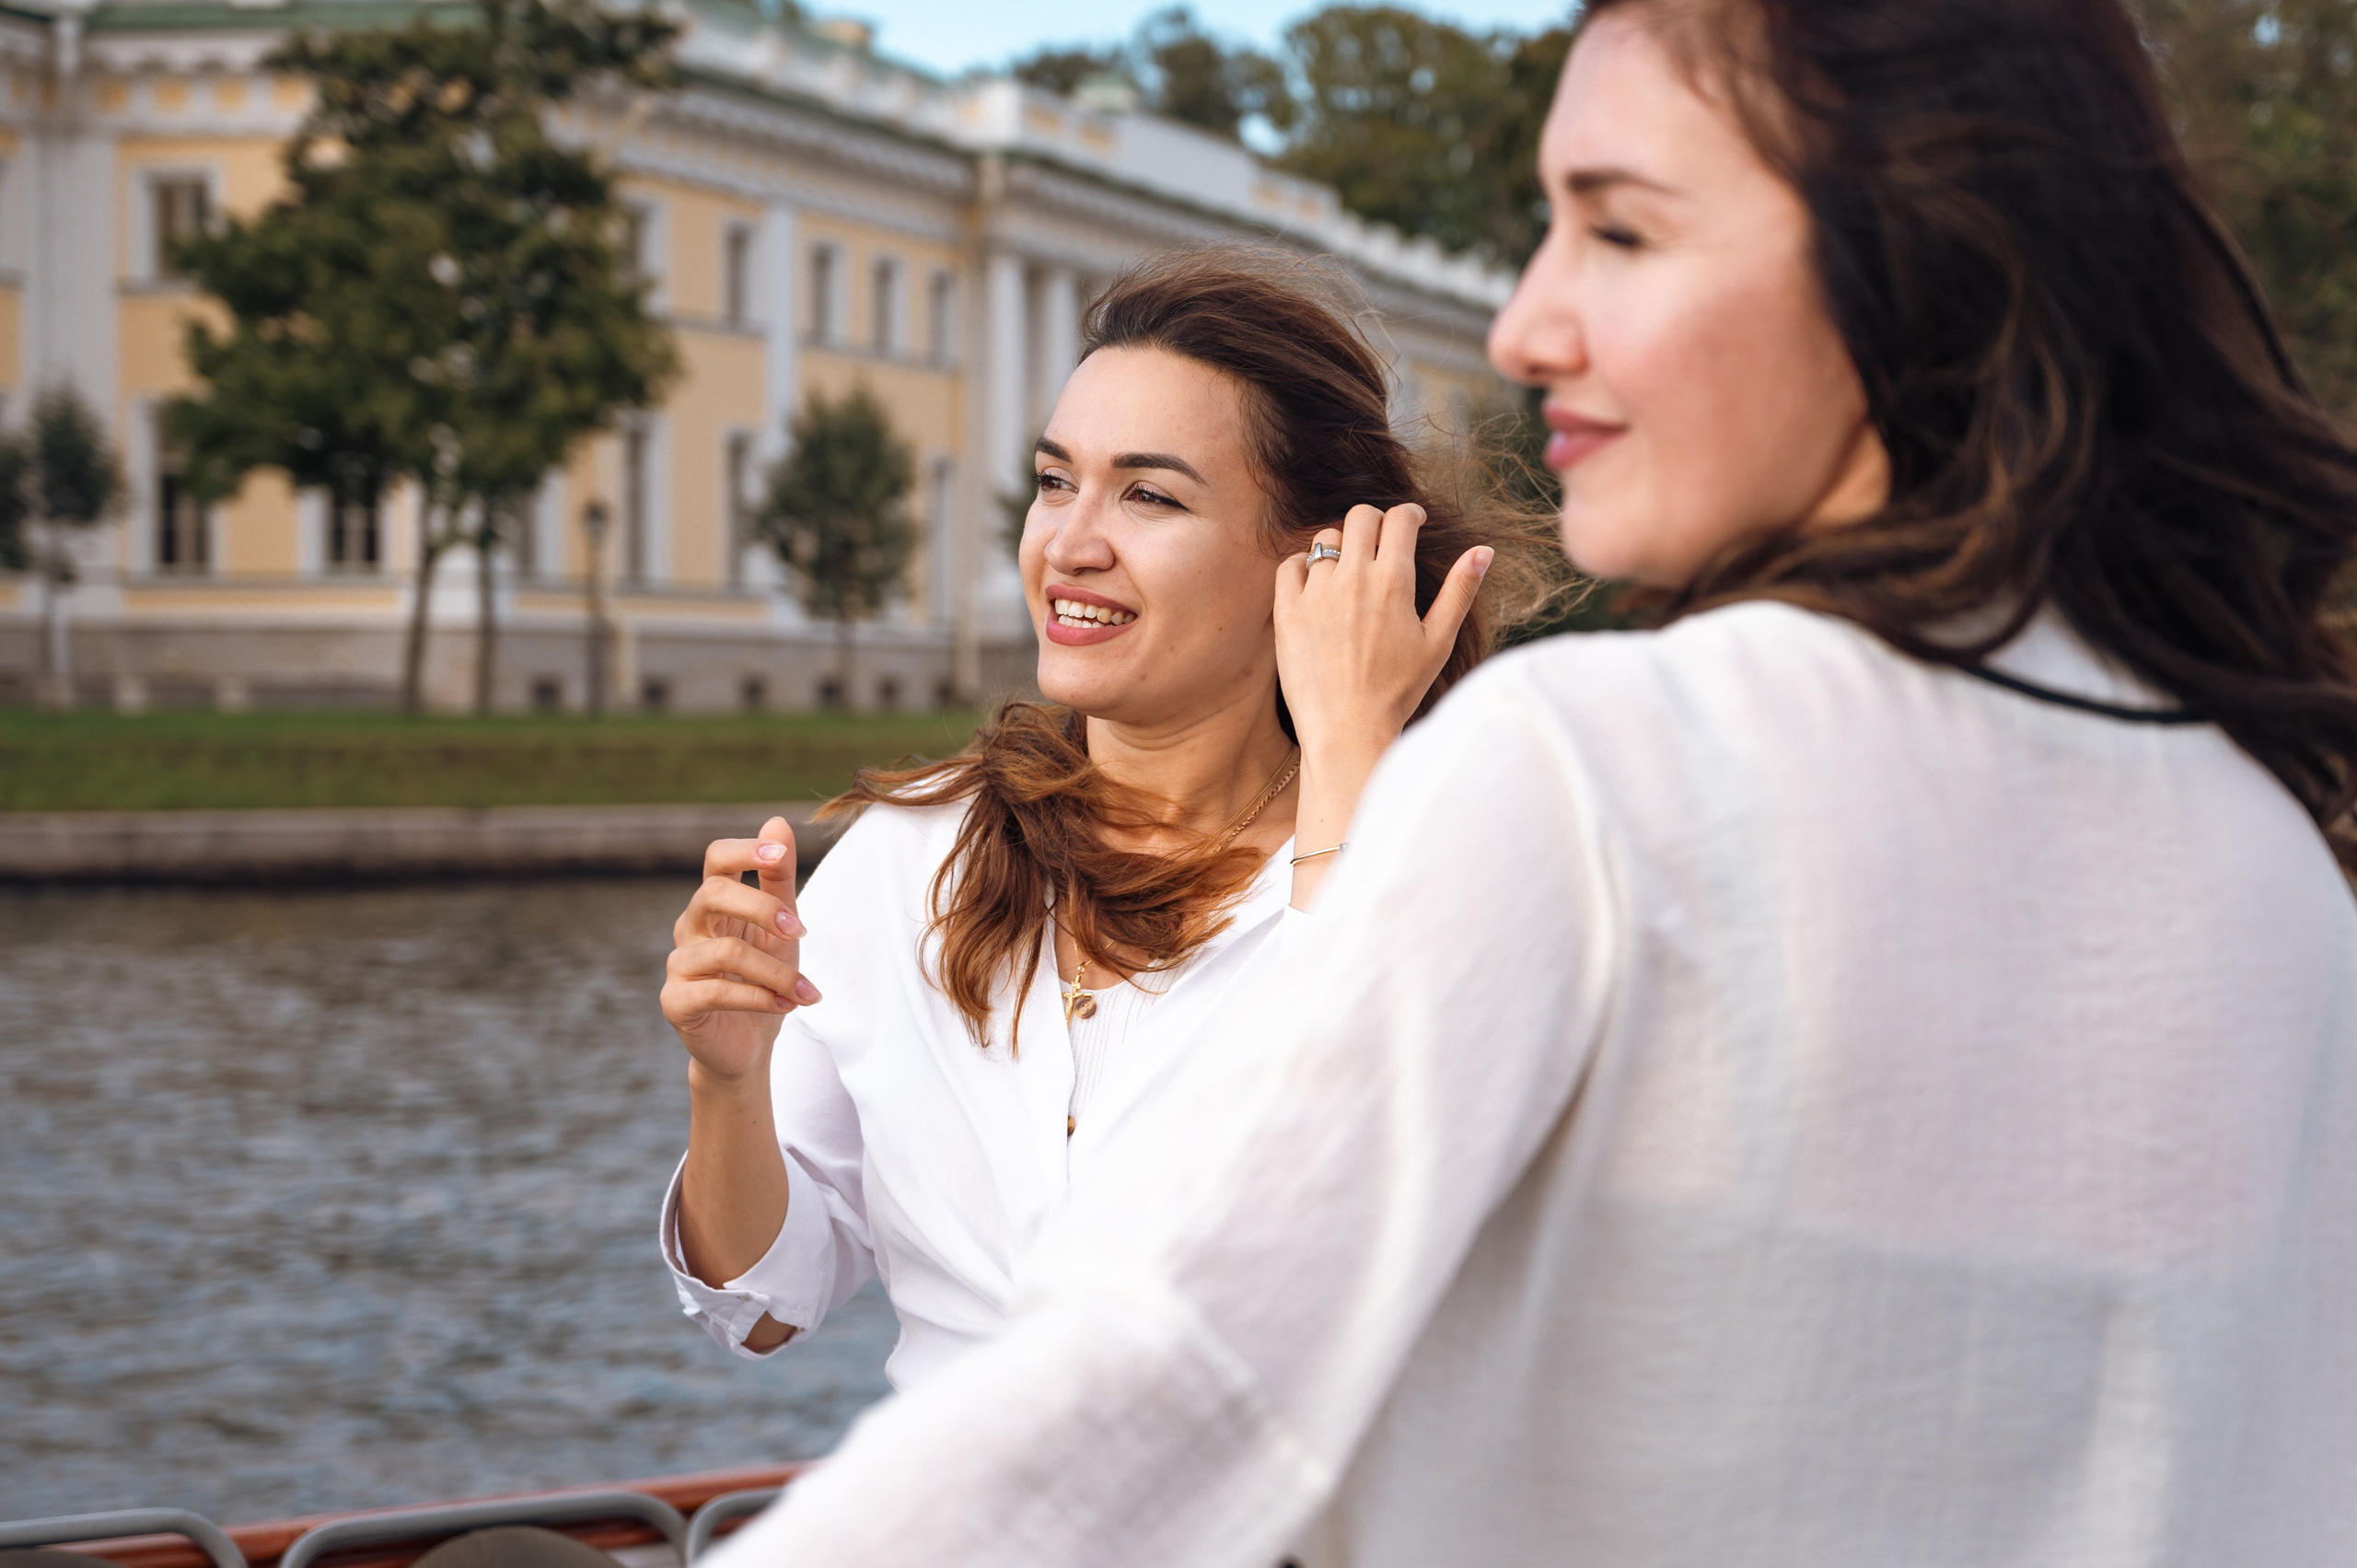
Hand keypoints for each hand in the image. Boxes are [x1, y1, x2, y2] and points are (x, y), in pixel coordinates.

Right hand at [660, 816, 820, 1084]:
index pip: (717, 858)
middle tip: (801, 932)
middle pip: (712, 893)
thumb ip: (779, 879)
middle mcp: (690, 927)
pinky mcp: (675, 1001)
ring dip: (776, 972)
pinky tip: (786, 1006)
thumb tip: (777, 820)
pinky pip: (715, 990)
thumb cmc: (763, 979)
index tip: (779, 855)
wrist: (746, 1045)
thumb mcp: (781, 927)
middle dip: (762, 908)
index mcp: (715, 903)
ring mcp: (678, 965)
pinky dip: (759, 998)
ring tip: (805, 992)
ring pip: (725, 951)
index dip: (745, 850)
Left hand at [1274, 503, 1491, 760]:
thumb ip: (1460, 591)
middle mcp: (1353, 578)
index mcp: (1394, 581)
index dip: (1408, 514)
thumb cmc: (1399, 690)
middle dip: (1374, 521)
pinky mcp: (1287, 611)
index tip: (1411, 522)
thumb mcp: (1438, 641)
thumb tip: (1483, 550)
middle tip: (1380, 541)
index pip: (1399, 519)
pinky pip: (1290, 566)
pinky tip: (1316, 586)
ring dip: (1340, 546)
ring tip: (1349, 571)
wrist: (1348, 729)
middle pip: (1360, 517)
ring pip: (1324, 539)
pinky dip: (1302, 567)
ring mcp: (1316, 593)